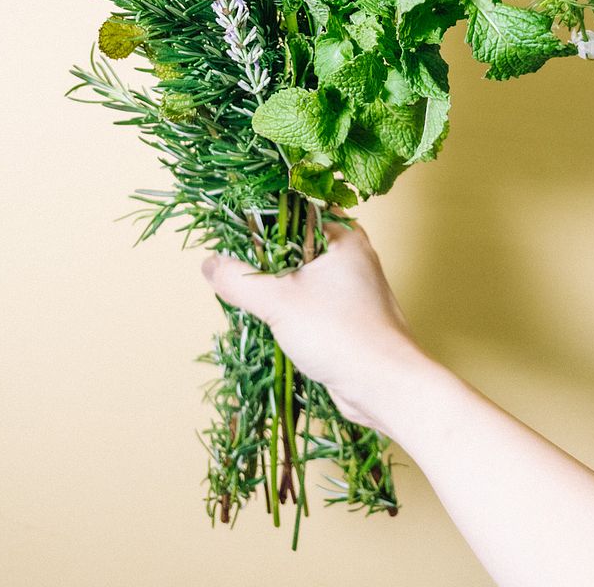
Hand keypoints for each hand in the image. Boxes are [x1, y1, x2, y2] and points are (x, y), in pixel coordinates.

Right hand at [201, 218, 420, 429]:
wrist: (384, 387)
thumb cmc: (339, 333)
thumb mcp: (278, 301)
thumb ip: (239, 279)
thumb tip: (209, 264)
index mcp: (343, 234)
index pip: (296, 205)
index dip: (262, 212)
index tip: (231, 223)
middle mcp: (351, 253)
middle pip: (296, 238)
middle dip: (263, 251)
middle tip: (233, 259)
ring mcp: (352, 285)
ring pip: (302, 270)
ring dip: (275, 281)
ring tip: (245, 289)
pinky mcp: (348, 313)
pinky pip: (310, 296)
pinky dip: (289, 303)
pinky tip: (268, 315)